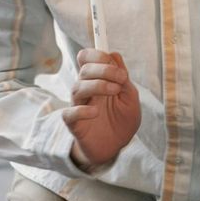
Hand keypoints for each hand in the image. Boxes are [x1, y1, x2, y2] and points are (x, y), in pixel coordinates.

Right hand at [63, 48, 139, 170]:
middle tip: (122, 78)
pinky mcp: (74, 123)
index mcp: (97, 79)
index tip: (114, 61)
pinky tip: (95, 112)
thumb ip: (122, 78)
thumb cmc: (122, 120)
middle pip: (84, 69)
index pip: (86, 58)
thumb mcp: (130, 97)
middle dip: (104, 69)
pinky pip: (70, 113)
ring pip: (77, 87)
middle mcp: (85, 90)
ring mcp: (78, 105)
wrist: (116, 146)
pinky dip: (82, 110)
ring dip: (98, 85)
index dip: (96, 54)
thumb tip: (114, 54)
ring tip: (115, 91)